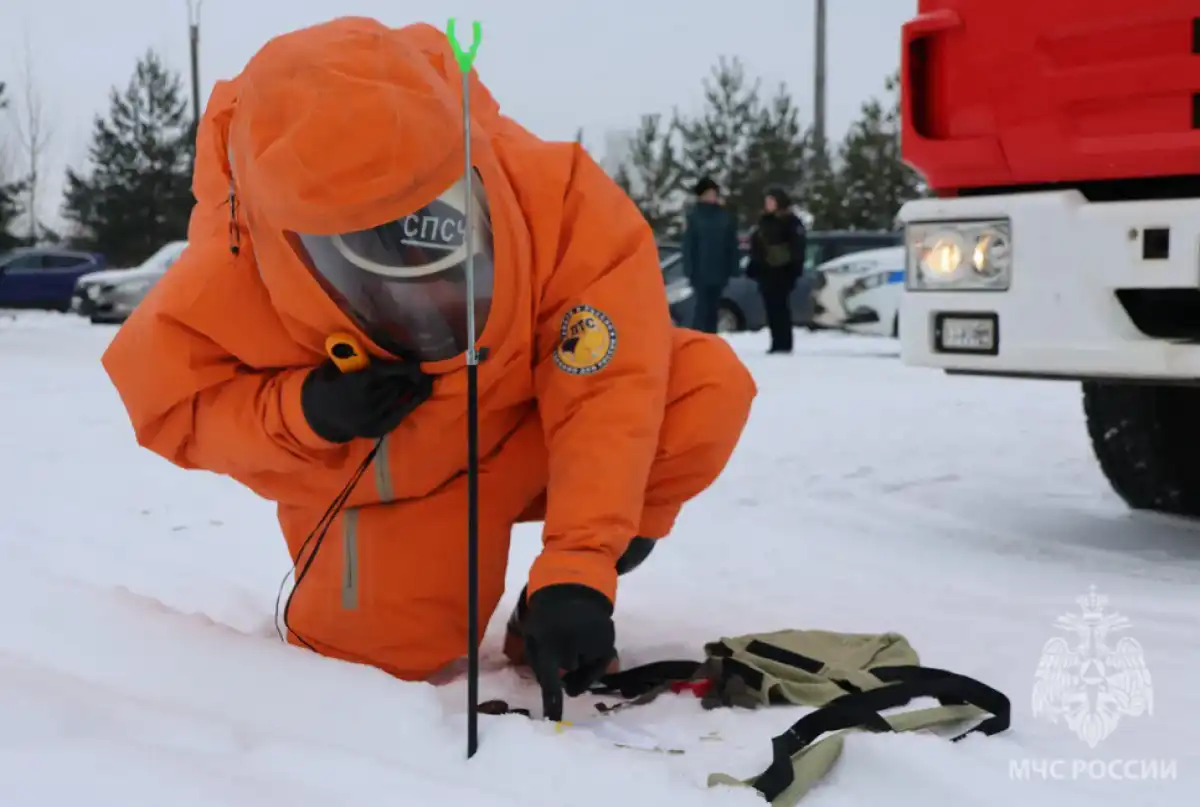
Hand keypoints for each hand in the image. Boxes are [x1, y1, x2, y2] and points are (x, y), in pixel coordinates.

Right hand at [299, 358, 432, 442]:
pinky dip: (414, 400)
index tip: (416, 362)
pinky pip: (401, 412)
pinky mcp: (378, 428)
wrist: (319, 414)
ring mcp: (373, 416)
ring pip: (399, 396)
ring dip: (411, 386)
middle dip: (408, 376)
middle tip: (419, 369)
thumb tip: (378, 347)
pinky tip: (424, 390)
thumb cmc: (330, 383)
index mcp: (355, 382)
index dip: (404, 366)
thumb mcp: (336, 365)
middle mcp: (366, 400)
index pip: (386, 372)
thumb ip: (354, 356)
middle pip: (396, 384)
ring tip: (423, 378)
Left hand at [521, 584, 615, 721]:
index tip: (554, 716)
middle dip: (563, 667)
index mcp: (549, 640)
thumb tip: (553, 687)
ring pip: (585, 671)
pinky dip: (593, 663)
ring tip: (574, 642)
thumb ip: (538, 662)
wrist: (571, 589)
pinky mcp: (609, 640)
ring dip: (579, 665)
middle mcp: (574, 641)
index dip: (552, 697)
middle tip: (559, 646)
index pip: (550, 675)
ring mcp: (594, 640)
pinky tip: (586, 646)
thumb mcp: (531, 635)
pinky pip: (601, 666)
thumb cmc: (545, 617)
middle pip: (568, 672)